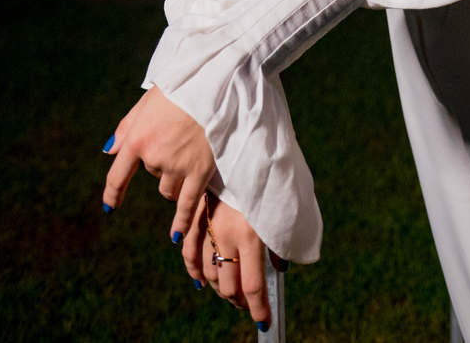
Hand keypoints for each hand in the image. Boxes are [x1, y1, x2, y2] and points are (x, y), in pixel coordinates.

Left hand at [102, 84, 215, 241]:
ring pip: (169, 189)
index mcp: (137, 139)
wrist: (214, 82)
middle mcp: (154, 157)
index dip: (114, 193)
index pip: (118, 175)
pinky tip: (176, 236)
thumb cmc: (179, 88)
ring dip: (175, 181)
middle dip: (162, 164)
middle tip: (179, 138)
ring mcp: (177, 166)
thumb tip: (108, 151)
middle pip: (152, 176)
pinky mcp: (200, 171)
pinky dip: (181, 221)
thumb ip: (126, 128)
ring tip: (191, 154)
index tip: (110, 206)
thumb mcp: (147, 102)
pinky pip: (187, 204)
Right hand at [185, 193, 272, 327]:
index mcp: (252, 235)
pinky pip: (189, 253)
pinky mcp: (196, 217)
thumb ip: (279, 242)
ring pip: (210, 275)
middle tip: (248, 303)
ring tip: (232, 292)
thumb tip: (280, 269)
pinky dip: (195, 271)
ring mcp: (208, 228)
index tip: (264, 323)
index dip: (259, 309)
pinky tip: (202, 280)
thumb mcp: (280, 210)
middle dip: (240, 301)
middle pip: (229, 287)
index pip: (253, 286)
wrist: (242, 146)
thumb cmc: (268, 180)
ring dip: (221, 288)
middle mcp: (227, 236)